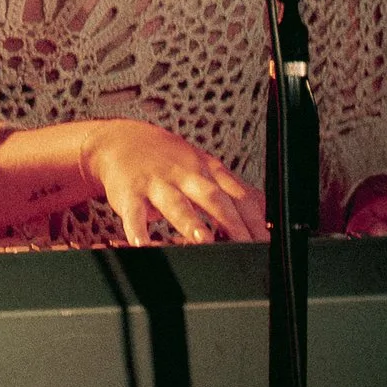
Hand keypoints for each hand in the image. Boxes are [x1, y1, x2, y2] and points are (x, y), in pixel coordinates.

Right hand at [84, 119, 268, 246]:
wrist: (120, 140)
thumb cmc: (167, 157)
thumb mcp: (204, 166)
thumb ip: (233, 189)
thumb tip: (265, 209)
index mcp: (207, 171)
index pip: (238, 195)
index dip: (255, 219)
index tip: (266, 241)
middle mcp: (186, 175)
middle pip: (213, 198)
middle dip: (231, 222)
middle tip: (245, 246)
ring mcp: (157, 184)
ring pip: (176, 203)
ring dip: (190, 221)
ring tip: (202, 239)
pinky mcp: (129, 194)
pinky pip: (134, 214)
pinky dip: (137, 229)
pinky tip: (142, 244)